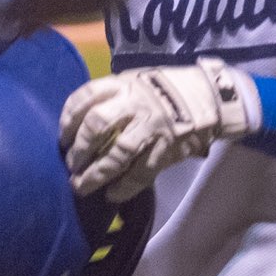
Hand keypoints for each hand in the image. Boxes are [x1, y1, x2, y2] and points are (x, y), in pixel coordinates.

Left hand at [58, 58, 255, 200]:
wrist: (212, 96)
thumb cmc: (171, 88)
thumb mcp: (140, 80)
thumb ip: (117, 95)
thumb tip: (87, 119)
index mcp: (126, 83)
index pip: (87, 95)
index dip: (69, 118)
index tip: (63, 136)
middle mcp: (136, 103)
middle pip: (97, 124)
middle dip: (79, 148)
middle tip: (71, 164)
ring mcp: (152, 126)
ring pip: (118, 152)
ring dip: (96, 173)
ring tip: (81, 186)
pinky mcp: (167, 147)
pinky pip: (142, 171)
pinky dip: (125, 186)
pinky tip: (113, 195)